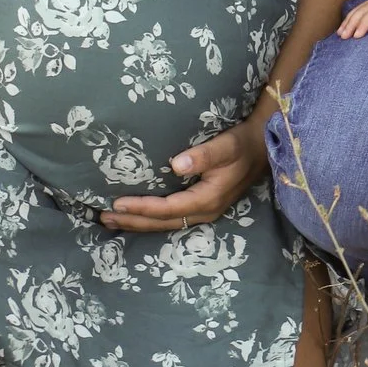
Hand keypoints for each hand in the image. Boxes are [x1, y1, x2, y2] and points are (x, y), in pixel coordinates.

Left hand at [103, 114, 263, 232]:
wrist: (263, 145)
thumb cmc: (244, 143)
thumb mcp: (227, 145)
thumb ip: (204, 155)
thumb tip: (176, 165)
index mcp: (208, 199)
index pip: (167, 209)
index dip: (141, 208)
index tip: (117, 204)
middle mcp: (205, 211)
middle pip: (162, 222)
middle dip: (133, 222)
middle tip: (104, 218)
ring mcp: (205, 211)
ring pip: (166, 223)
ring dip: (139, 223)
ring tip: (112, 221)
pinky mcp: (204, 206)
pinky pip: (172, 217)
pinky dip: (151, 219)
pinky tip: (138, 216)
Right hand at [338, 0, 367, 39]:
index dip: (365, 24)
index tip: (357, 36)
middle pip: (364, 11)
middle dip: (352, 23)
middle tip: (344, 38)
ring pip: (360, 8)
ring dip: (349, 20)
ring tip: (340, 33)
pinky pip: (362, 7)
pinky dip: (352, 15)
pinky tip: (345, 24)